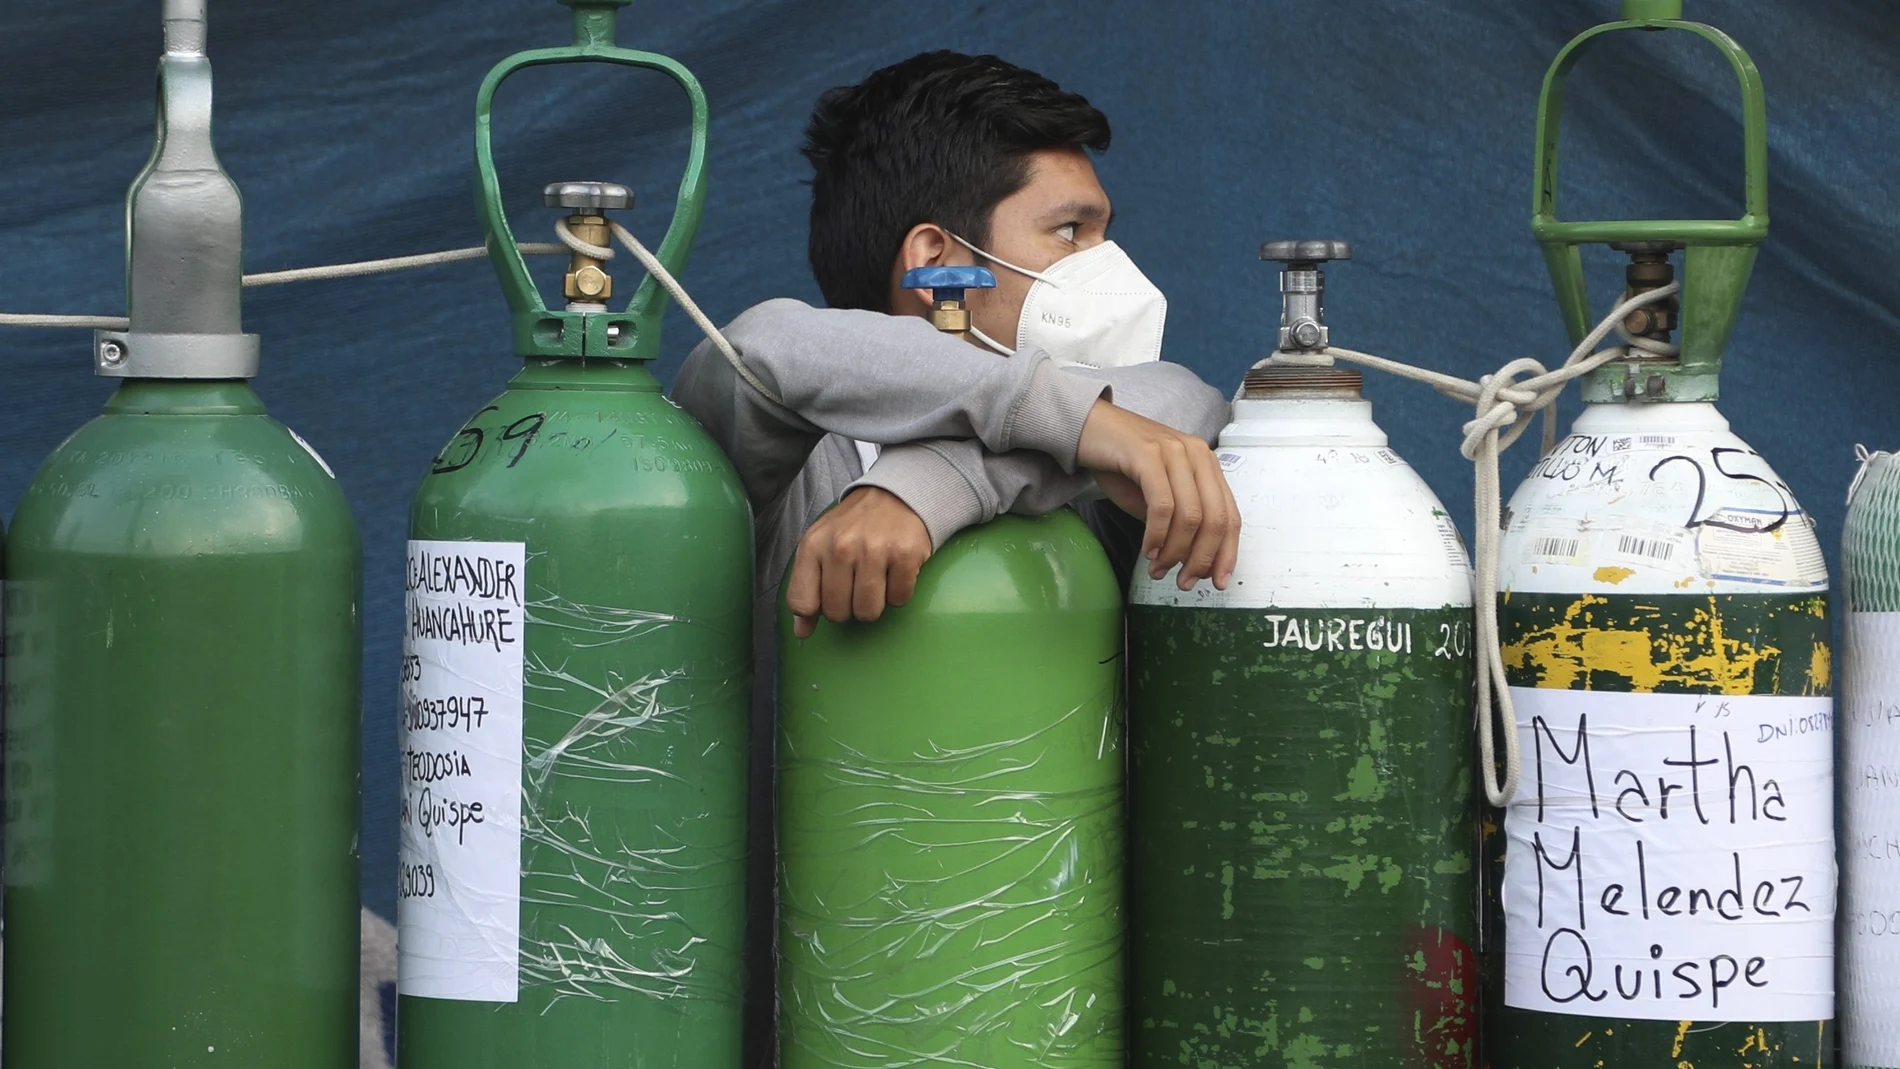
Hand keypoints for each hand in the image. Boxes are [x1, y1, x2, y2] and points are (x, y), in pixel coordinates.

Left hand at [786, 487, 932, 637]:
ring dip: (874, 603)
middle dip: (848, 607)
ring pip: (868, 612)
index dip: (815, 610)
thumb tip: (802, 631)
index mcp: (813, 546)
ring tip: (875, 580)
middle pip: (838, 613)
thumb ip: (806, 588)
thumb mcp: (820, 548)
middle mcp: (841, 548)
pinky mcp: (905, 555)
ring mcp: (874, 551)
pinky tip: (894, 571)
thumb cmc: (853, 527)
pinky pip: (899, 599)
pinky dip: (898, 591)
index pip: (801, 602)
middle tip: (856, 584)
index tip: (826, 599)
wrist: (895, 496)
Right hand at [1075, 399, 1238, 589]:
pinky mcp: (1148, 454)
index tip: (1218, 581)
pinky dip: (1157, 535)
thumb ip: (1179, 522)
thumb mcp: (1159, 496)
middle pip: (1214, 519)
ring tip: (1158, 569)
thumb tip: (1193, 562)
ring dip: (1175, 552)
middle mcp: (1197, 455)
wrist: (1088, 428)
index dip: (1226, 553)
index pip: (1230, 515)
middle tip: (1184, 582)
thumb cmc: (1122, 465)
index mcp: (1206, 465)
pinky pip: (1162, 505)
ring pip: (1190, 516)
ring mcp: (1174, 452)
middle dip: (1201, 559)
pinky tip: (1148, 550)